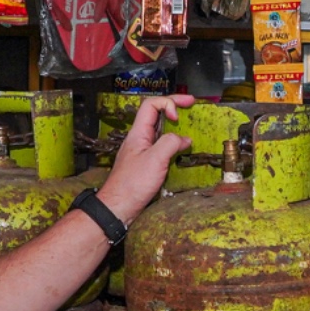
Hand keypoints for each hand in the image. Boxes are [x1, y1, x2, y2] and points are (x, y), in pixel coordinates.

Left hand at [97, 94, 194, 223]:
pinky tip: (181, 149)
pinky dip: (173, 142)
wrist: (118, 207)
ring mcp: (142, 151)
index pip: (151, 105)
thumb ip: (170, 143)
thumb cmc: (132, 184)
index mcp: (138, 133)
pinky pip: (160, 146)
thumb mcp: (155, 160)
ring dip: (174, 124)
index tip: (180, 115)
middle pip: (155, 114)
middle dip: (173, 106)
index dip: (167, 103)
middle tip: (191, 104)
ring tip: (188, 123)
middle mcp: (139, 139)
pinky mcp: (145, 163)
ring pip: (159, 130)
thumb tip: (184, 139)